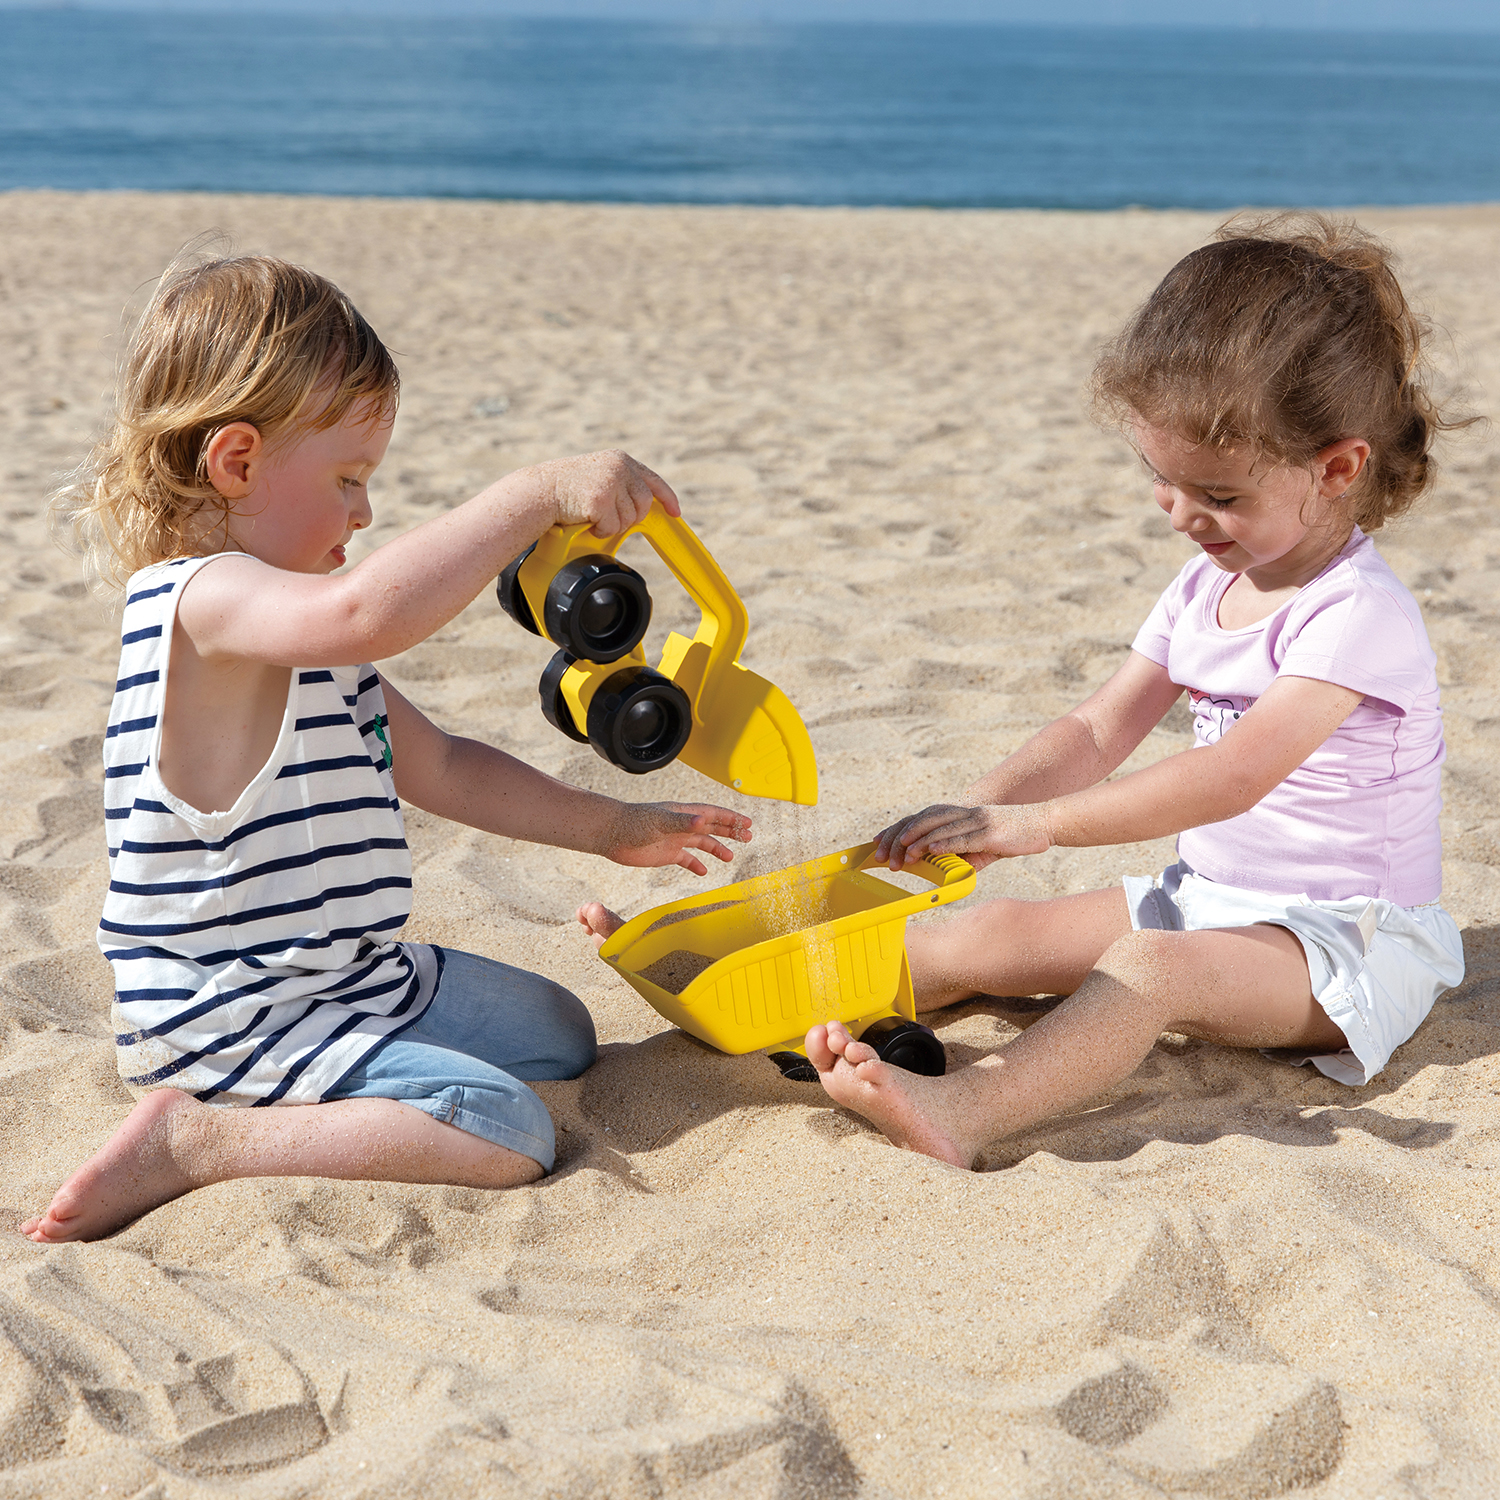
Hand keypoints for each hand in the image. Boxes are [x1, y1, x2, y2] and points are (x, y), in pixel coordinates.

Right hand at [527, 450, 679, 536]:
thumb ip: (623, 482)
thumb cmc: (568, 487)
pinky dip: (600, 530)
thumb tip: (646, 504)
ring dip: (612, 524)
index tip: (675, 512)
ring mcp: (610, 483)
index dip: (667, 498)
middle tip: (609, 516)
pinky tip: (586, 519)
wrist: (541, 491)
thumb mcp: (600, 474)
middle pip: (644, 505)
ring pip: (629, 519)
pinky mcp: (600, 501)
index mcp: (621, 459)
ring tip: (592, 513)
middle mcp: (619, 467)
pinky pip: (612, 528)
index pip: (653, 480)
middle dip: (630, 517)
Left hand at [604, 801, 751, 875]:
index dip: (731, 818)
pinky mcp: (666, 854)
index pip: (713, 814)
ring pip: (701, 843)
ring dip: (717, 848)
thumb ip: (682, 822)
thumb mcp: (659, 821)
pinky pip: (685, 859)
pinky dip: (696, 864)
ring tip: (730, 857)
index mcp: (683, 814)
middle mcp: (681, 825)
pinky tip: (704, 872)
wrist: (611, 834)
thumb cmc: (633, 823)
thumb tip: (705, 820)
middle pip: (712, 827)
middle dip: (730, 831)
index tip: (747, 823)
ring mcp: (674, 839)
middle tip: (748, 837)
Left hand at [873, 802, 1051, 871]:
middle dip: (899, 837)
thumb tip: (940, 867)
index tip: (877, 842)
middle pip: (922, 821)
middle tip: (882, 855)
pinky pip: (962, 838)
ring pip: (939, 828)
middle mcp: (963, 812)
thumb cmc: (1010, 836)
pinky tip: (930, 850)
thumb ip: (961, 854)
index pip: (919, 819)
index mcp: (958, 814)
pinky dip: (944, 843)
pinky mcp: (989, 832)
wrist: (1043, 824)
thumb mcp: (980, 846)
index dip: (897, 828)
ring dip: (917, 842)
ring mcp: (976, 820)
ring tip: (901, 853)